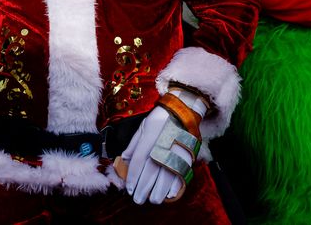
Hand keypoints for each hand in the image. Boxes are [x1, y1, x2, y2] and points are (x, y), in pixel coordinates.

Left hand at [120, 89, 207, 204]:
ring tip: (153, 200)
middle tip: (138, 199)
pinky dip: (177, 185)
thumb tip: (122, 161)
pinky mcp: (188, 153)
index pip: (139, 160)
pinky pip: (183, 172)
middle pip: (151, 169)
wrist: (183, 110)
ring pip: (167, 174)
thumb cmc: (160, 119)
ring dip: (159, 190)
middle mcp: (162, 143)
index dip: (133, 176)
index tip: (129, 189)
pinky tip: (170, 194)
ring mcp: (177, 148)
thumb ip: (133, 145)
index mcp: (149, 135)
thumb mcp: (143, 127)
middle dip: (143, 187)